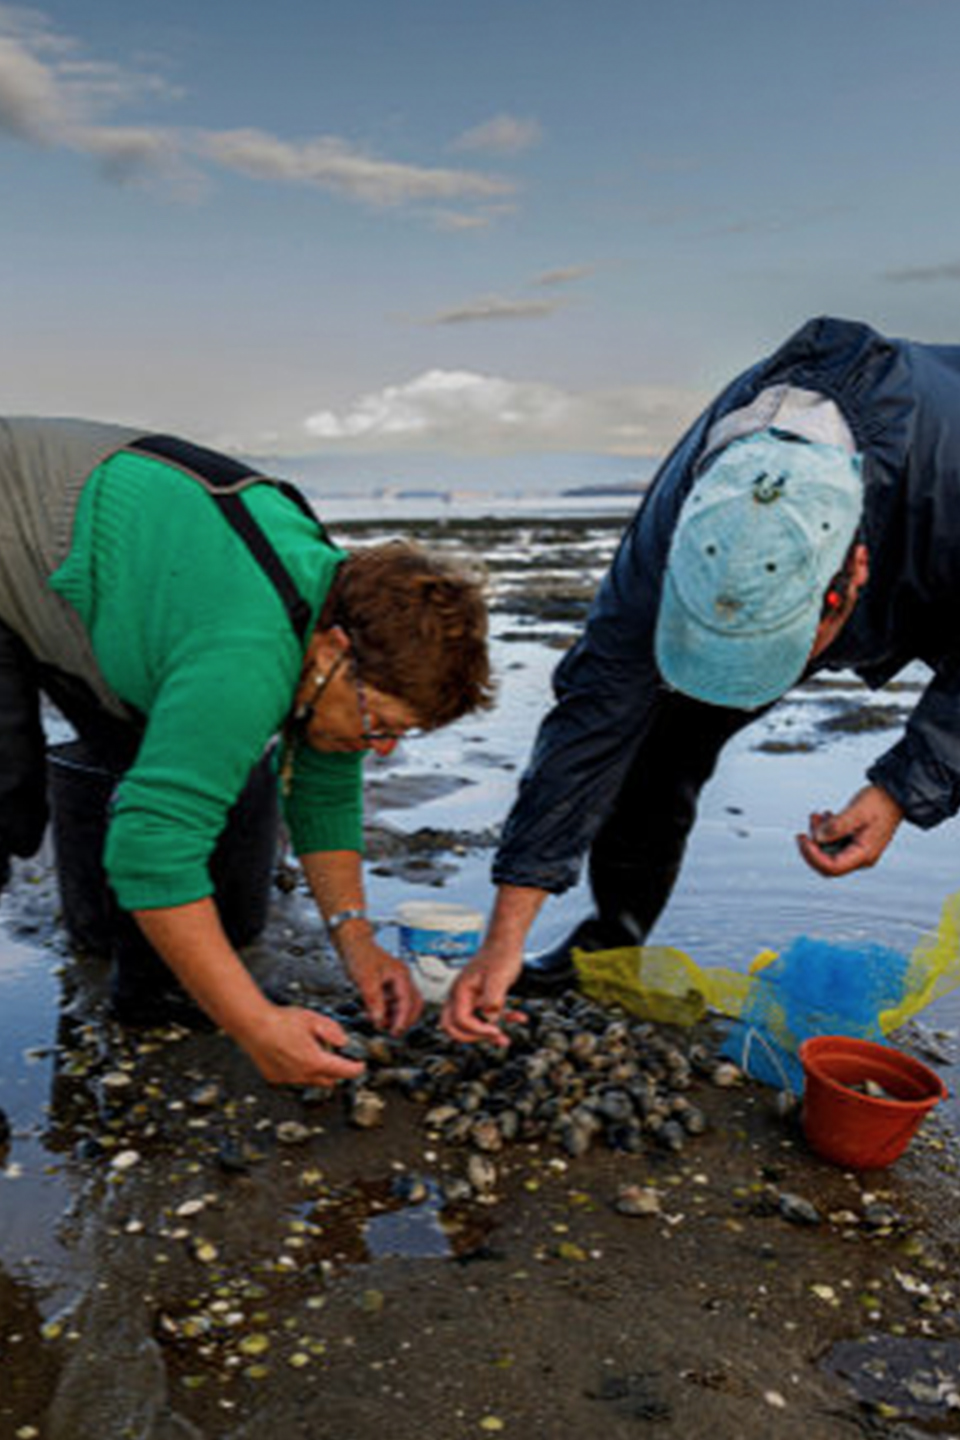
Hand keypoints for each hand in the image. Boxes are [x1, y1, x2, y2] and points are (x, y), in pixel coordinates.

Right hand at [239, 1004, 365, 1086]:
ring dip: (317, 1071)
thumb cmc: (280, 1020)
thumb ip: (333, 1031)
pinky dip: (300, 1071)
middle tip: (336, 1057)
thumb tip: (343, 1041)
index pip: (345, 1072)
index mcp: (315, 1061)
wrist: (253, 1025)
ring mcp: (288, 1079)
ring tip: (311, 1051)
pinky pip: (295, 1079)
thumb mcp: (314, 1019)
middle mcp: (302, 1075)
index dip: (356, 1068)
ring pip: (311, 1081)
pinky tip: (293, 1054)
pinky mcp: (275, 1078)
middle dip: (337, 1071)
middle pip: (329, 1080)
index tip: (360, 1065)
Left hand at [341, 935, 424, 1035]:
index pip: (408, 1002)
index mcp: (401, 975)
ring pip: (405, 1003)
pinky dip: (389, 1010)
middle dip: (406, 1019)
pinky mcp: (389, 983)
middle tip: (394, 1032)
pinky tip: (378, 1016)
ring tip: (383, 1025)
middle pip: (414, 1003)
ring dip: (396, 1016)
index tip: (395, 1032)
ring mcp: (397, 980)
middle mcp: (402, 977)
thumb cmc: (359, 954)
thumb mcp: (365, 980)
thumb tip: (379, 1019)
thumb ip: (373, 1000)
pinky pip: (395, 1001)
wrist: (352, 942)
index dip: (402, 1019)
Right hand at [441, 940, 526, 1046]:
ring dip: (487, 1034)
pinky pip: (489, 1015)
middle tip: (490, 1037)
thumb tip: (489, 1018)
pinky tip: (519, 1017)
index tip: (496, 1029)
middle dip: (471, 1037)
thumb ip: (493, 999)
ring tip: (506, 1040)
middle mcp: (462, 996)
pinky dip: (503, 1019)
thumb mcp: (498, 978)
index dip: (477, 1029)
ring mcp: (472, 997)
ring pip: (472, 1023)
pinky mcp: (484, 998)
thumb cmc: (500, 955)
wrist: (506, 942)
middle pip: (454, 1026)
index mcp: (460, 991)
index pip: (460, 1020)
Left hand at [796, 784, 903, 876]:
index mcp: (864, 854)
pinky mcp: (854, 843)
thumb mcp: (857, 811)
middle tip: (811, 820)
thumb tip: (817, 838)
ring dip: (819, 834)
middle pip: (827, 862)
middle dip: (813, 844)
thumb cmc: (879, 802)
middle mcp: (861, 857)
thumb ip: (837, 826)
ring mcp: (857, 851)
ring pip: (828, 852)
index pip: (831, 867)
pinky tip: (827, 815)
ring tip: (817, 814)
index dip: (812, 856)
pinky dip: (826, 831)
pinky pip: (834, 843)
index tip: (802, 837)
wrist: (894, 795)